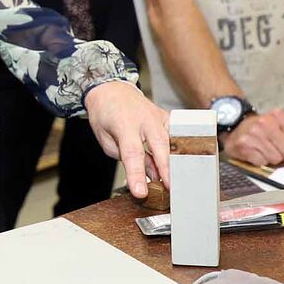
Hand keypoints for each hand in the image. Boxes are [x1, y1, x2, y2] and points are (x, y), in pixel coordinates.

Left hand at [83, 81, 170, 198]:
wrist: (111, 90)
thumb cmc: (106, 116)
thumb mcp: (107, 140)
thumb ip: (125, 158)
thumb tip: (145, 175)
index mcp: (124, 124)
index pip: (132, 154)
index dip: (137, 175)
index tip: (141, 193)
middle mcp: (144, 119)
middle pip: (159, 147)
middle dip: (166, 170)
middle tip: (169, 190)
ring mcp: (158, 116)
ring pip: (171, 142)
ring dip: (173, 164)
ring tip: (173, 183)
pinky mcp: (167, 117)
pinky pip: (175, 136)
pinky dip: (177, 151)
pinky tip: (178, 165)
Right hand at [222, 108, 283, 166]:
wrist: (236, 127)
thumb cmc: (264, 129)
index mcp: (279, 116)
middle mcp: (265, 123)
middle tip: (276, 148)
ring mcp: (253, 134)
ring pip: (276, 159)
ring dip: (272, 158)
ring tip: (265, 149)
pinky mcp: (243, 145)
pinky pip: (262, 163)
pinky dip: (260, 161)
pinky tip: (256, 152)